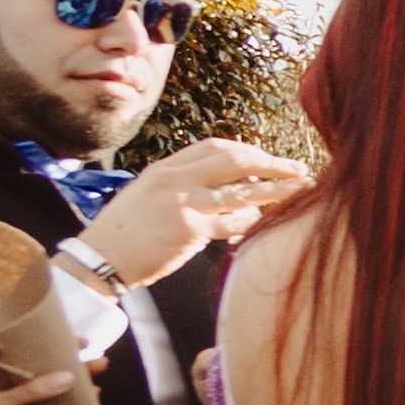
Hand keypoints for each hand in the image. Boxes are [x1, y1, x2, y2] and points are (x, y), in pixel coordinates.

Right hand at [78, 139, 309, 288]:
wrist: (99, 257)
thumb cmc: (125, 231)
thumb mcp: (146, 194)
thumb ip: (180, 183)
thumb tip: (223, 183)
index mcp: (165, 168)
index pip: (214, 146)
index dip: (247, 150)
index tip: (267, 159)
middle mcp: (175, 180)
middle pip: (235, 160)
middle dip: (272, 163)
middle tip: (298, 169)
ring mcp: (183, 203)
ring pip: (243, 191)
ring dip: (279, 191)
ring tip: (304, 190)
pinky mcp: (190, 230)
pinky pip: (234, 223)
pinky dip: (251, 223)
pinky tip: (260, 225)